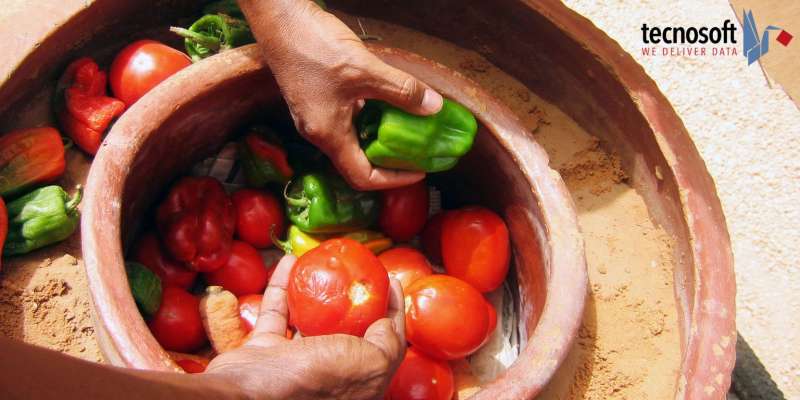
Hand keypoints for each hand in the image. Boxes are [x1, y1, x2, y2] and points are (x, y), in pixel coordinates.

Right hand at [206, 255, 406, 399]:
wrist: (247, 392)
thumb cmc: (314, 380)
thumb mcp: (370, 362)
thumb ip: (387, 343)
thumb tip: (388, 322)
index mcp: (358, 384)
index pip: (384, 345)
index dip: (391, 312)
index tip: (391, 282)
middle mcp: (328, 376)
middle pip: (347, 330)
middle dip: (353, 298)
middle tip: (358, 270)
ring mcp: (295, 365)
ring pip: (310, 320)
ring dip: (316, 290)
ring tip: (324, 263)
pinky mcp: (266, 351)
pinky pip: (276, 313)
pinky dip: (282, 288)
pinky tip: (290, 264)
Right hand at [239, 0, 442, 189]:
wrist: (279, 19)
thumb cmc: (313, 46)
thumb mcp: (365, 69)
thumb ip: (401, 90)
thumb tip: (433, 108)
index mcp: (328, 135)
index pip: (362, 177)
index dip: (393, 180)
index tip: (418, 170)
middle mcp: (319, 132)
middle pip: (358, 161)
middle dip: (390, 160)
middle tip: (418, 151)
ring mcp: (316, 115)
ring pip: (354, 137)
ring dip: (381, 135)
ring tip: (410, 127)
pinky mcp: (317, 98)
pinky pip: (348, 118)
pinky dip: (371, 115)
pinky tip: (388, 100)